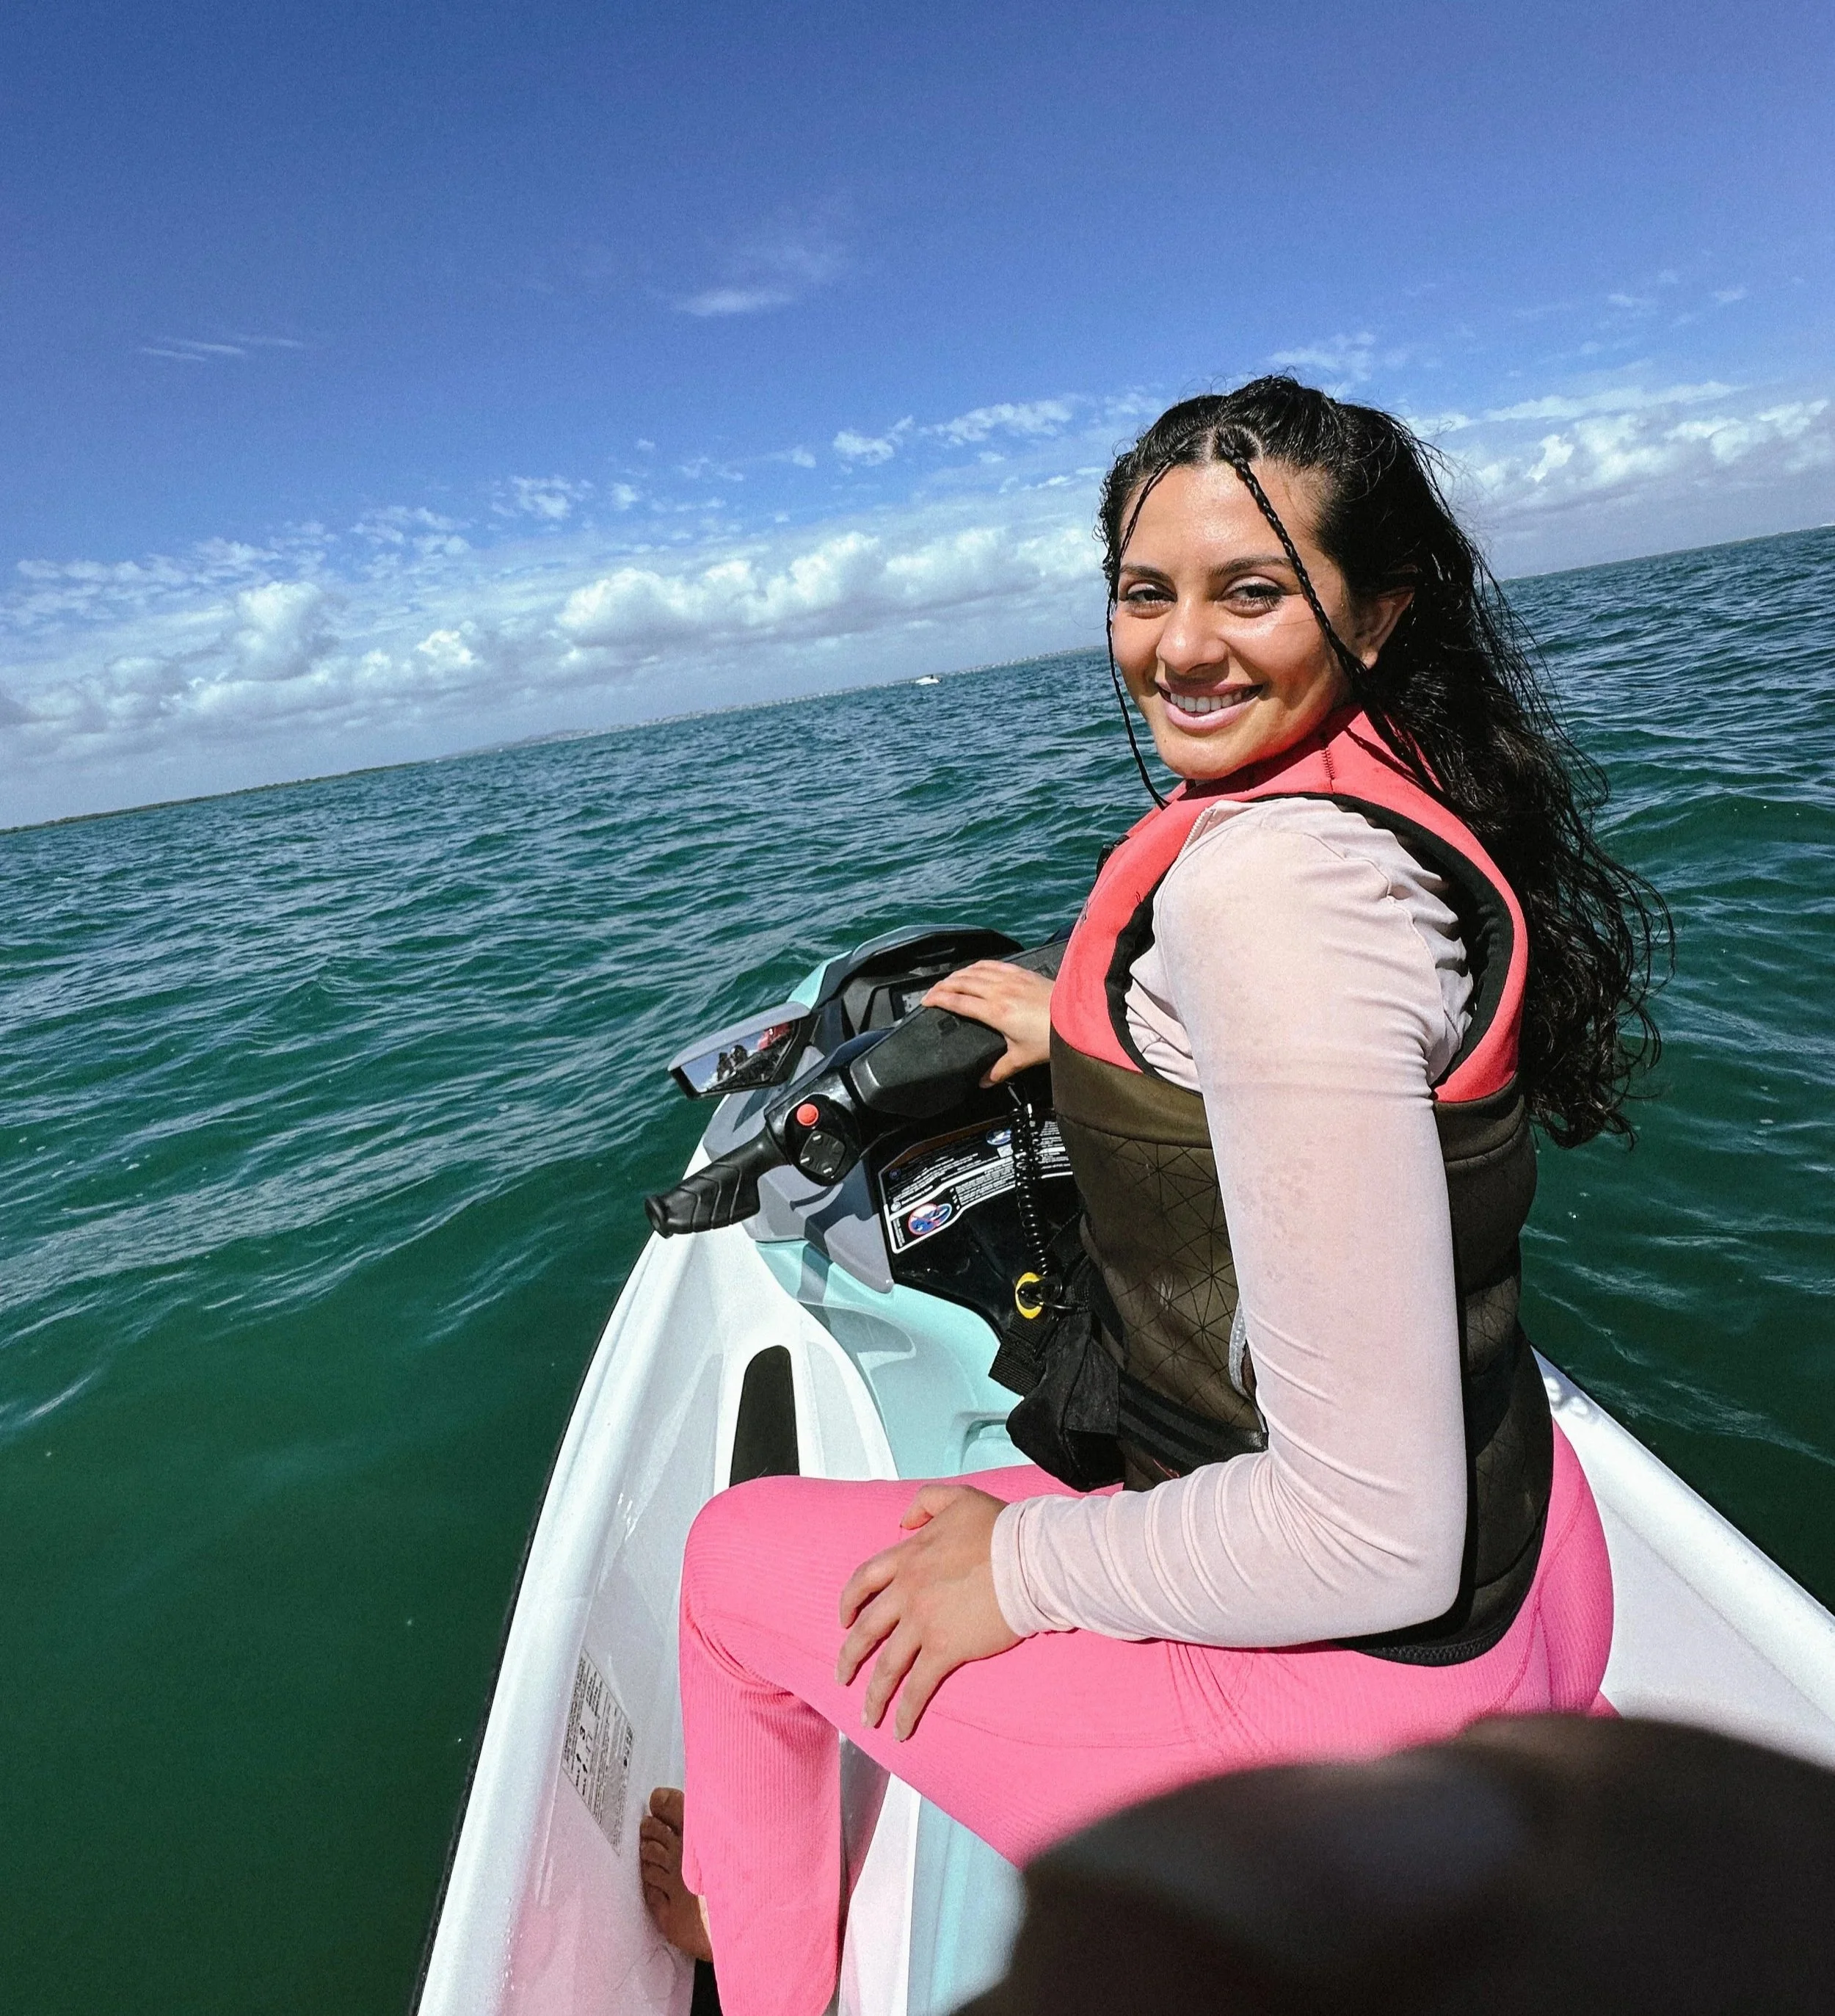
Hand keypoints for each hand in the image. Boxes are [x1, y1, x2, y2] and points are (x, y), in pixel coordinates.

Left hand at [836, 1485, 1020, 1738]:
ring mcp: (923, 1622)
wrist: (1028, 1557)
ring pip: (887, 1664)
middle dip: (850, 1655)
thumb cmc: (1000, 1528)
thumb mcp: (956, 1498)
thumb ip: (924, 1502)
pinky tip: (901, 1729)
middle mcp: (907, 1592)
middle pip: (867, 1629)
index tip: (844, 1619)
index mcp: (907, 1557)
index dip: (850, 1602)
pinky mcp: (945, 1649)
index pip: (864, 1581)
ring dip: (874, 1693)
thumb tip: (903, 1520)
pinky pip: (918, 1686)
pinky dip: (906, 1710)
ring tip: (867, 1716)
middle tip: (842, 1675)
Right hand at [922, 961, 1054, 1083]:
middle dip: (943, 985)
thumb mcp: (1022, 1058)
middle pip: (962, 982)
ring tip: (948, 980)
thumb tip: (983, 1082)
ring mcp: (1011, 979)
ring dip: (958, 974)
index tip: (925, 1001)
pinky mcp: (1023, 973)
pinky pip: (994, 965)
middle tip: (931, 991)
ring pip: (976, 970)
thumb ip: (999, 1070)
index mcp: (995, 1012)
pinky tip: (974, 969)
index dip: (938, 999)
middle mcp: (999, 991)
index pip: (958, 1001)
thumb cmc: (1051, 1038)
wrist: (1078, 1018)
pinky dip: (978, 966)